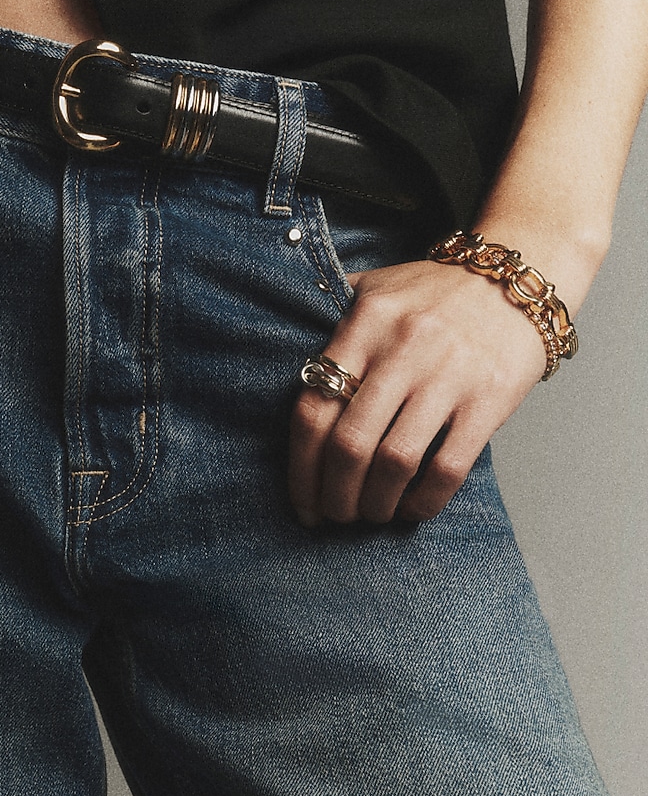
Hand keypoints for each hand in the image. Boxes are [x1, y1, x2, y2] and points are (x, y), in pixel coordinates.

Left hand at [288, 259, 547, 525]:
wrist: (519, 279)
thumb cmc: (435, 295)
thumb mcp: (375, 288)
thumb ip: (329, 320)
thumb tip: (276, 356)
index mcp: (364, 323)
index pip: (312, 409)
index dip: (300, 469)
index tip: (302, 501)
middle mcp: (403, 347)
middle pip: (348, 444)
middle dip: (334, 496)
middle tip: (335, 516)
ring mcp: (448, 373)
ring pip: (394, 461)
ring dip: (375, 503)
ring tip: (370, 514)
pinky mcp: (489, 398)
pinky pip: (447, 467)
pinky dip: (424, 501)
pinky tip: (412, 508)